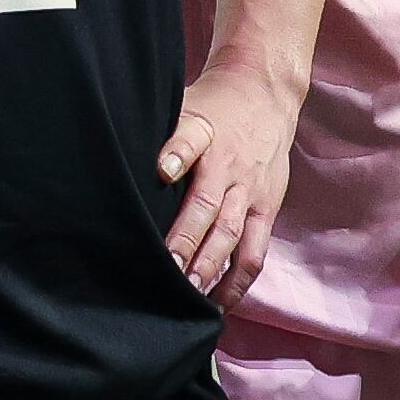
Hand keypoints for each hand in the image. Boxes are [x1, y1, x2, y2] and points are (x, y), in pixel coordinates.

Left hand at [159, 61, 303, 308]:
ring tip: (190, 296)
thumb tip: (132, 159)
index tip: (162, 170)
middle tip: (165, 271)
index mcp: (206, 136)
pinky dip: (238, 281)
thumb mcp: (188, 106)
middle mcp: (231, 168)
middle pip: (209, 208)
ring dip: (211, 267)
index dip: (176, 155)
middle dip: (187, 242)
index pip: (190, 141)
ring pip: (233, 237)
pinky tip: (219, 303)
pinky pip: (255, 251)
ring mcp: (252, 193)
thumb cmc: (216, 108)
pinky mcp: (266, 210)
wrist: (267, 96)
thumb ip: (166, 135)